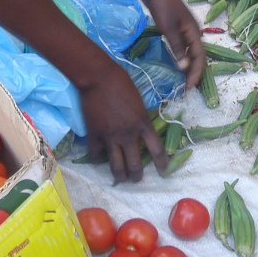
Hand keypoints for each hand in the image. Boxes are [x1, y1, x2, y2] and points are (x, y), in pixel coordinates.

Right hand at [80, 60, 166, 182]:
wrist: (99, 77)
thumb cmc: (122, 83)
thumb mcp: (139, 101)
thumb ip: (141, 117)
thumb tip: (141, 128)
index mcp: (143, 124)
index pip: (157, 150)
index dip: (162, 164)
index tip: (163, 171)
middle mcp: (128, 135)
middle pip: (135, 165)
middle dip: (136, 177)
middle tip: (135, 179)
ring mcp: (110, 137)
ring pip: (116, 167)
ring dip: (119, 175)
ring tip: (120, 177)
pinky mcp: (94, 135)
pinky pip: (95, 156)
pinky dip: (97, 159)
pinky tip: (98, 159)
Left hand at [144, 0, 205, 88]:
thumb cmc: (162, 6)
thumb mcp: (168, 29)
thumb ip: (177, 48)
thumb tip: (184, 67)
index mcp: (194, 31)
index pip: (200, 57)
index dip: (196, 73)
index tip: (189, 87)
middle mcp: (193, 30)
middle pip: (198, 54)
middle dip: (194, 71)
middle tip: (187, 87)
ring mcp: (185, 27)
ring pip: (191, 50)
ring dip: (189, 64)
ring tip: (183, 78)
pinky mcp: (176, 25)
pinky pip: (183, 44)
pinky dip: (182, 55)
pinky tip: (176, 61)